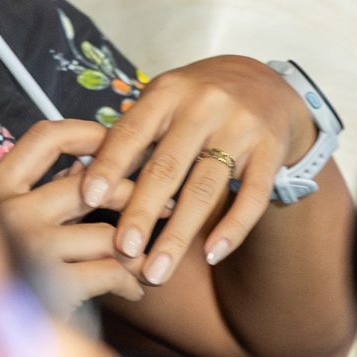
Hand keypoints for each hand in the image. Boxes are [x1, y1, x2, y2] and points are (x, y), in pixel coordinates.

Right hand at [0, 120, 143, 303]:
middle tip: (164, 203)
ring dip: (138, 248)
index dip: (87, 132)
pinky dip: (130, 281)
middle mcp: (7, 211)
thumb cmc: (5, 282)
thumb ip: (44, 197)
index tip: (118, 139)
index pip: (44, 138)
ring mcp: (29, 247)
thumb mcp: (13, 229)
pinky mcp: (53, 285)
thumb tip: (87, 166)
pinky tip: (134, 289)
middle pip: (91, 185)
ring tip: (149, 259)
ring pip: (109, 233)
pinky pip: (112, 271)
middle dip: (135, 194)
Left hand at [77, 56, 317, 289]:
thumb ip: (132, 135)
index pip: (132, 131)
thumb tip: (86, 182)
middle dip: (142, 212)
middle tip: (123, 251)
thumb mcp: (164, 100)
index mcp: (168, 92)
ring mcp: (240, 128)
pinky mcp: (270, 150)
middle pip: (167, 167)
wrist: (265, 83)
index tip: (88, 198)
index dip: (110, 165)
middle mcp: (204, 106)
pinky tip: (212, 255)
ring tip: (157, 273)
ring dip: (179, 236)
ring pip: (205, 190)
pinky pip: (251, 197)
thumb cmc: (197, 101)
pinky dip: (232, 229)